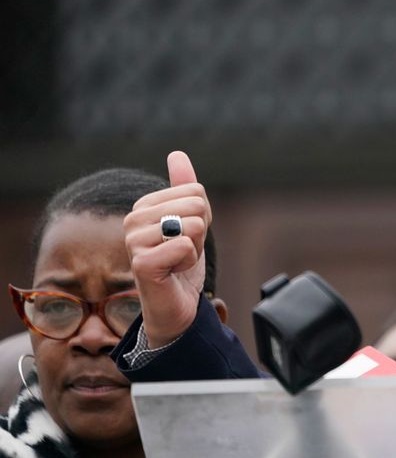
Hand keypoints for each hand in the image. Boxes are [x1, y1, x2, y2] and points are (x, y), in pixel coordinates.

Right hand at [123, 151, 211, 348]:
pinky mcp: (141, 263)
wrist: (176, 304)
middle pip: (195, 204)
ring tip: (177, 262)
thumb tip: (177, 153)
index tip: (185, 238)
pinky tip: (172, 274)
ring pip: (192, 224)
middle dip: (200, 233)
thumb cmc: (181, 263)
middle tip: (182, 252)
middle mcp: (132, 219)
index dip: (201, 217)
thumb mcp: (189, 220)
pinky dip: (189, 263)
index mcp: (144, 206)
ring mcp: (133, 241)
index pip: (195, 191)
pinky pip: (186, 246)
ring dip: (195, 248)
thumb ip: (183, 187)